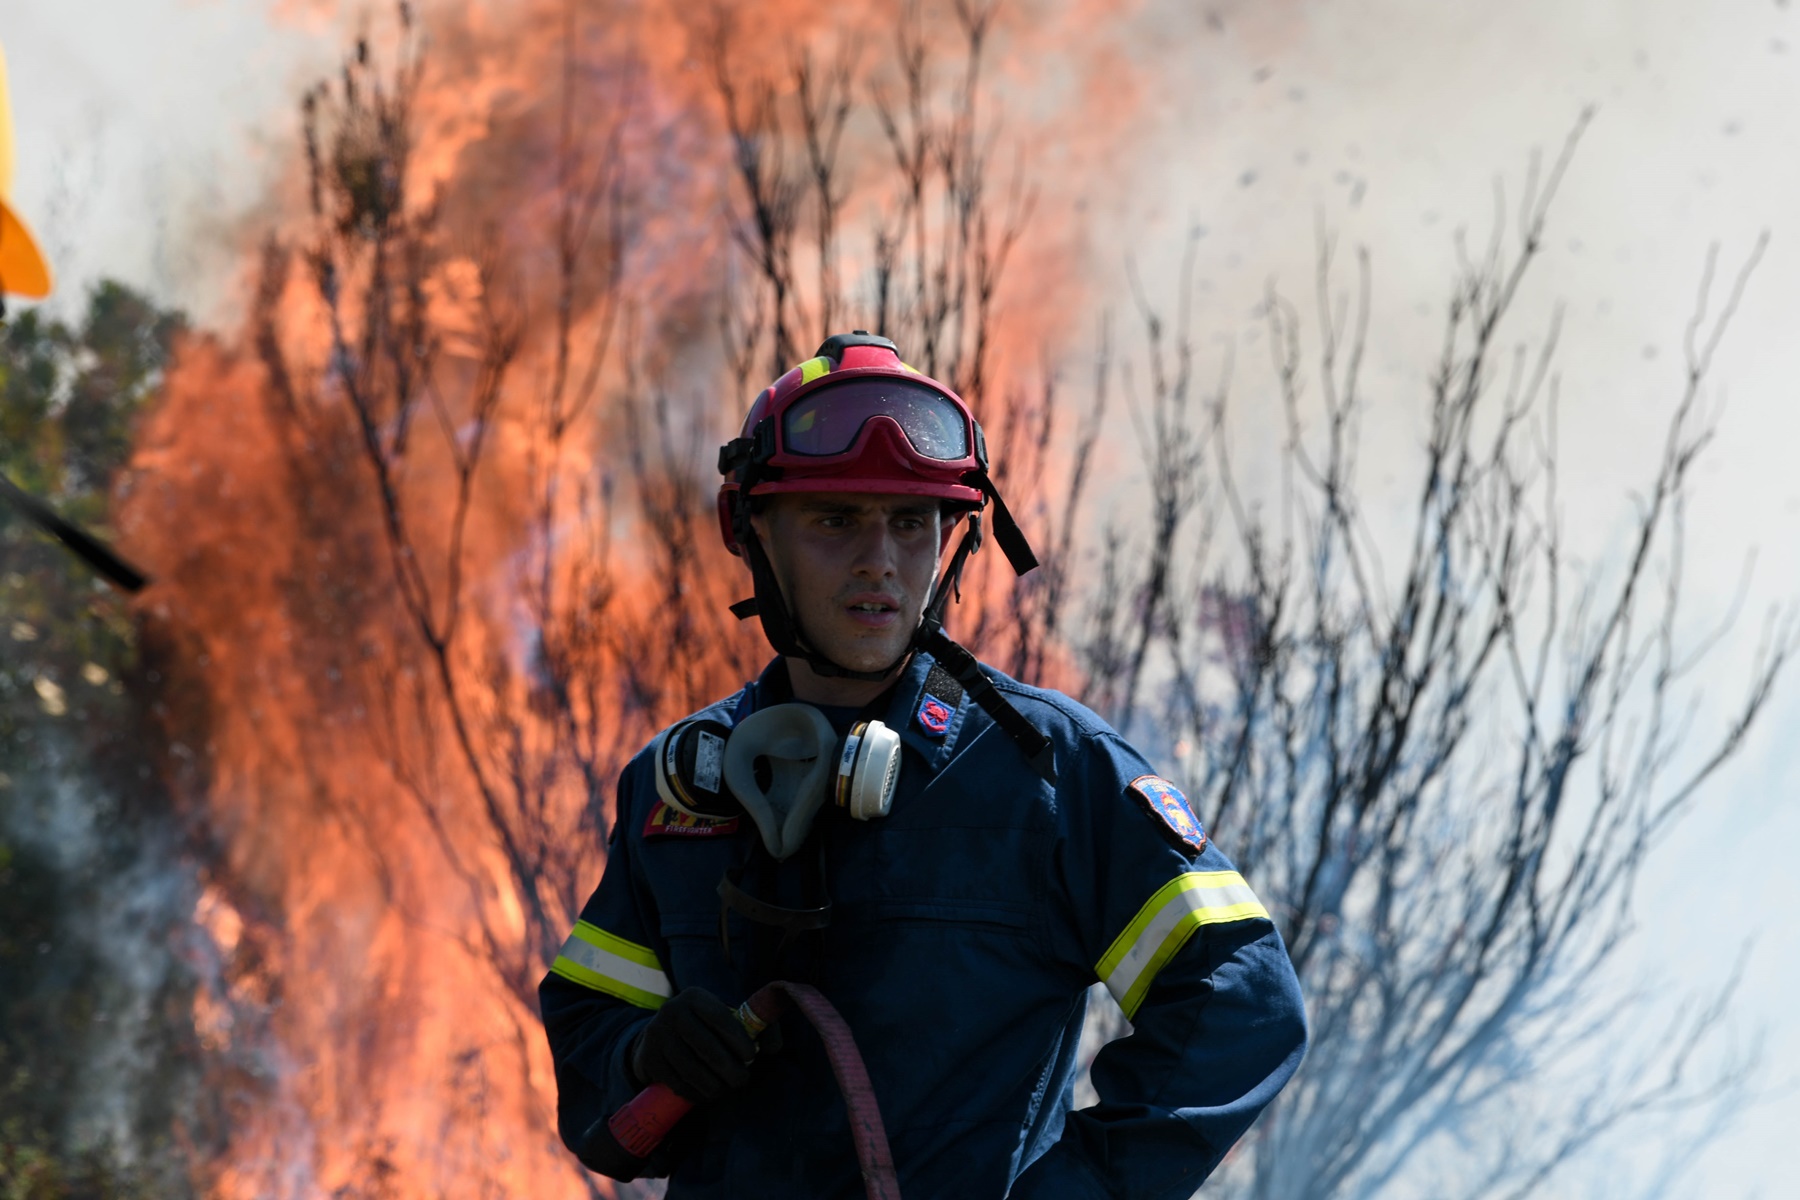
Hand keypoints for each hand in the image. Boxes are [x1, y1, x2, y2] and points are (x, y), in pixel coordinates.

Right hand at [628, 987, 763, 1102]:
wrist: (659, 1035)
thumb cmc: (704, 1027)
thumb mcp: (725, 1017)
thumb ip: (757, 1028)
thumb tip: (773, 1047)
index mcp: (694, 996)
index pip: (720, 1017)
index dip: (739, 1040)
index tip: (751, 1056)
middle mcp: (672, 1010)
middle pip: (707, 1048)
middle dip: (730, 1069)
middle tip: (743, 1080)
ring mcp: (657, 1035)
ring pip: (692, 1069)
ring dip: (714, 1086)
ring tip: (727, 1089)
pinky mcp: (648, 1058)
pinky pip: (677, 1083)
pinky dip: (696, 1094)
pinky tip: (707, 1094)